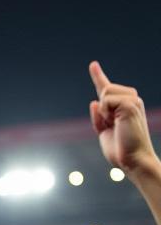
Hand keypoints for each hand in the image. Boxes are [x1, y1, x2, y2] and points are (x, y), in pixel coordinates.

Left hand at [89, 61, 157, 175]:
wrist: (132, 159)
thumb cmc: (120, 149)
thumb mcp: (104, 131)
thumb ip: (99, 117)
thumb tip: (94, 101)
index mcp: (125, 105)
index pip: (108, 88)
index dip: (98, 76)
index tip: (92, 64)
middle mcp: (131, 99)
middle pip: (104, 89)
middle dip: (100, 108)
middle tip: (111, 125)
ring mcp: (133, 100)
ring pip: (105, 92)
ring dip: (103, 111)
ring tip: (115, 125)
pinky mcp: (131, 104)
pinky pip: (106, 100)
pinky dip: (105, 112)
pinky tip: (116, 122)